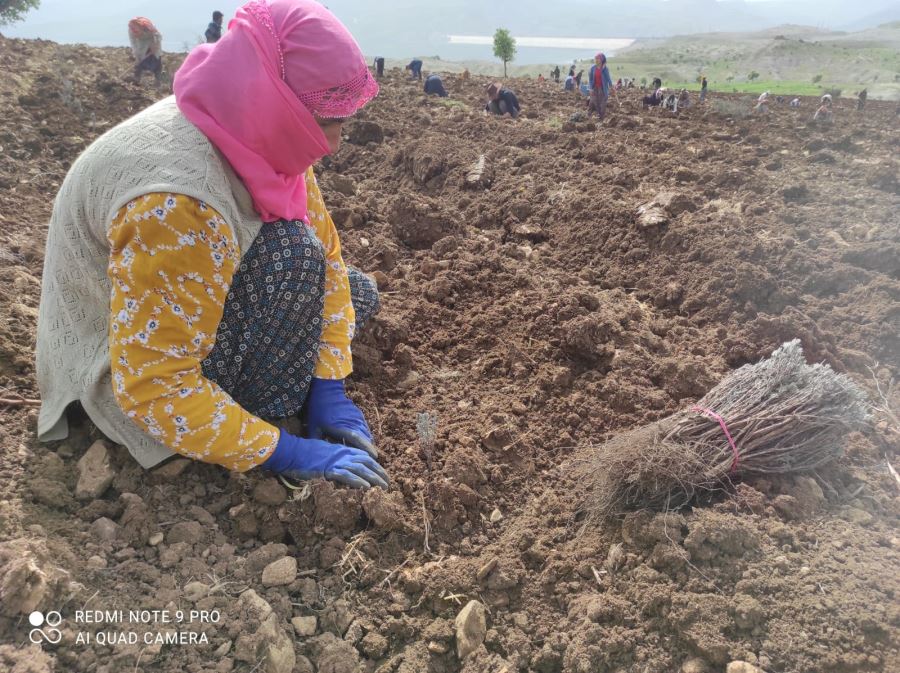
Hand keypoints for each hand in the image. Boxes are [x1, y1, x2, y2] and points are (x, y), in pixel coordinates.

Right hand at [263, 431, 387, 489]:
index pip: (364, 457)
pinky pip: (346, 476)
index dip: (376, 466)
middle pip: (367, 463)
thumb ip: (335, 458)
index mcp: (342, 449)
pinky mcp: (328, 469)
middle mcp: (342, 454)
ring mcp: (336, 461)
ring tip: (383, 488)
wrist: (291, 451)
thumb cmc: (304, 453)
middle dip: (379, 473)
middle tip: (388, 484)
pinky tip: (366, 487)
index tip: (383, 474)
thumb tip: (342, 468)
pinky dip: (357, 481)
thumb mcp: (324, 453)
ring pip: (360, 470)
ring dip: (374, 479)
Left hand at [304, 378, 375, 457]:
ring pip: (366, 434)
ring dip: (366, 443)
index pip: (358, 440)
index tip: (374, 457)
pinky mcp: (358, 415)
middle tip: (369, 461)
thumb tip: (318, 456)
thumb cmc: (319, 410)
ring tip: (365, 454)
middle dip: (368, 450)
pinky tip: (360, 442)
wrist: (327, 390)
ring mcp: (358, 418)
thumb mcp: (314, 427)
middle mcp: (353, 423)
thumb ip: (318, 442)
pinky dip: (364, 436)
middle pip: (366, 439)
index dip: (366, 449)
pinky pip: (364, 428)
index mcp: (342, 427)